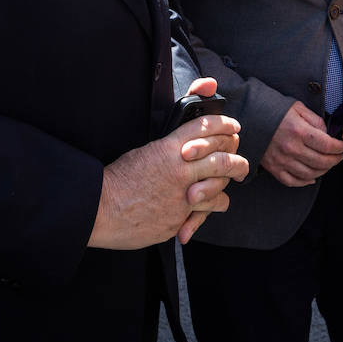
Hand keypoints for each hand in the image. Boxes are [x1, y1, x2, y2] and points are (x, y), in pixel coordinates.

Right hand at [89, 78, 247, 248]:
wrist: (102, 208)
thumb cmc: (118, 179)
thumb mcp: (144, 151)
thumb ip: (169, 145)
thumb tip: (187, 142)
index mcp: (169, 147)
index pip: (206, 127)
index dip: (224, 125)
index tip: (233, 127)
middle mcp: (180, 168)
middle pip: (222, 158)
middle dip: (237, 158)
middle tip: (240, 160)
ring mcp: (182, 194)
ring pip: (220, 187)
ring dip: (228, 184)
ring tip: (234, 180)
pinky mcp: (180, 216)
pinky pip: (206, 211)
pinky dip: (211, 207)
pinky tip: (216, 204)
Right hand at [260, 101, 342, 186]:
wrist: (250, 117)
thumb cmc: (274, 110)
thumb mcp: (298, 108)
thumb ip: (316, 120)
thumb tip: (328, 134)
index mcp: (299, 131)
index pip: (328, 145)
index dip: (340, 148)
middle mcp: (291, 148)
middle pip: (321, 162)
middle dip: (335, 160)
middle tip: (339, 156)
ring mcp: (282, 160)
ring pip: (310, 174)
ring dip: (323, 171)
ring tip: (327, 164)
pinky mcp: (274, 168)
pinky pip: (293, 181)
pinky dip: (305, 181)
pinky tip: (312, 177)